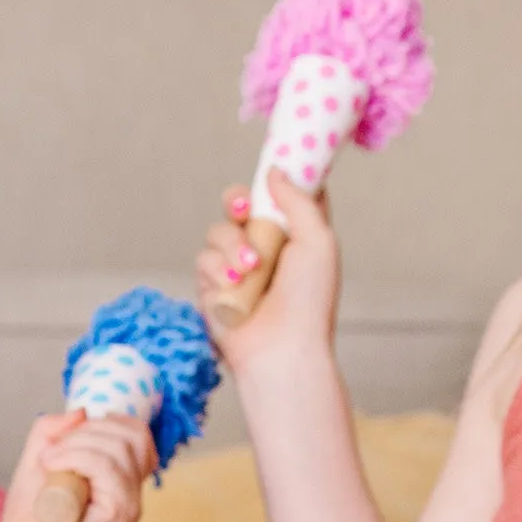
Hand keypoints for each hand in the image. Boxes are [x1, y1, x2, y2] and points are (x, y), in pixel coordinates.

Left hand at [0, 409, 155, 521]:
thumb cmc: (30, 520)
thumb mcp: (38, 461)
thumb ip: (53, 432)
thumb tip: (81, 411)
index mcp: (120, 479)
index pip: (137, 434)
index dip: (107, 421)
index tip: (70, 436)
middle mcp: (131, 491)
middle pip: (133, 433)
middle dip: (88, 429)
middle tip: (54, 449)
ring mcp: (129, 504)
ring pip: (119, 447)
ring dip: (78, 443)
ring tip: (49, 460)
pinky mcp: (120, 514)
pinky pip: (107, 467)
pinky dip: (75, 456)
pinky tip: (51, 465)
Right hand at [194, 168, 339, 378]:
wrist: (282, 351)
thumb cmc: (310, 303)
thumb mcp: (318, 242)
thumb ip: (299, 200)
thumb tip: (274, 170)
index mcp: (293, 235)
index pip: (277, 194)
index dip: (271, 180)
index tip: (269, 171)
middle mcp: (264, 248)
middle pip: (237, 204)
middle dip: (235, 201)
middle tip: (243, 210)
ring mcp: (236, 268)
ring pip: (217, 231)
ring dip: (231, 246)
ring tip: (249, 270)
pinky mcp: (213, 289)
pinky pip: (203, 260)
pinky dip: (217, 272)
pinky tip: (233, 290)